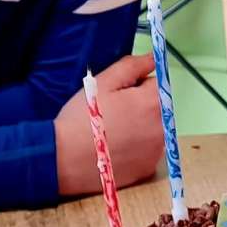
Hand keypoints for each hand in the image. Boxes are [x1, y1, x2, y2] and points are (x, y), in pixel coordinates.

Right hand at [54, 53, 164, 196]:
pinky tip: (115, 149)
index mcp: (152, 103)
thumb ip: (132, 67)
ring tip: (112, 132)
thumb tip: (153, 58)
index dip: (137, 85)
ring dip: (140, 126)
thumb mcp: (103, 83)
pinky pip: (147, 151)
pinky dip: (136, 148)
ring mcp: (156, 152)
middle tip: (112, 113)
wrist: (64, 160)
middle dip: (140, 105)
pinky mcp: (147, 169)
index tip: (117, 94)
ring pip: (153, 129)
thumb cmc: (82, 117)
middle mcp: (161, 128)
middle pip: (157, 108)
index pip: (157, 84)